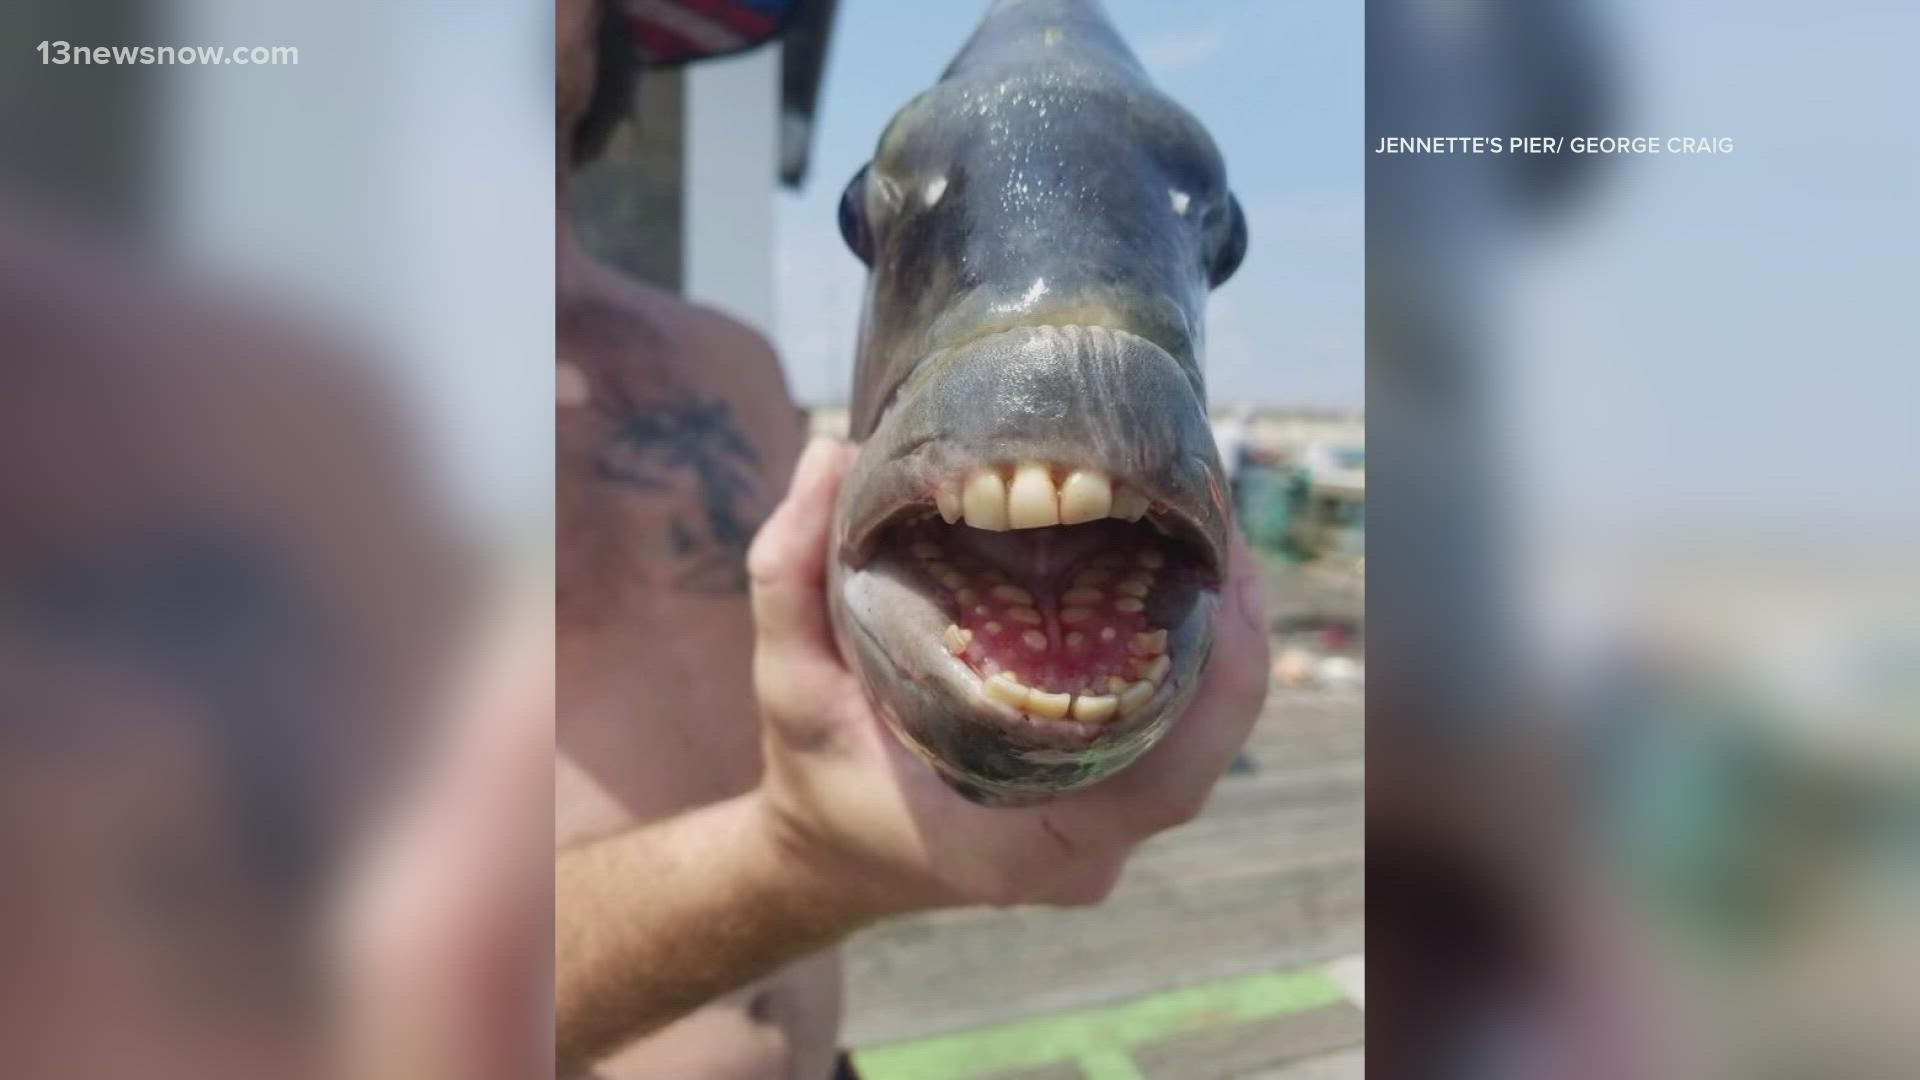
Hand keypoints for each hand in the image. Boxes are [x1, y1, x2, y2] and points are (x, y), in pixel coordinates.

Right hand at [746, 437, 1270, 915]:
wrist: (830, 849)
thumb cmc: (815, 773)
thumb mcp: (786, 681)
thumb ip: (791, 573)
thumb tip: (831, 450)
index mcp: (1014, 846)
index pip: (1166, 788)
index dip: (1223, 686)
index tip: (1228, 574)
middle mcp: (1082, 850)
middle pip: (1200, 745)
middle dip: (1228, 627)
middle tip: (1216, 511)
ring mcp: (1105, 829)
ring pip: (1198, 733)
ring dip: (1216, 630)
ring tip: (1208, 521)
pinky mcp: (1110, 795)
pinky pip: (1176, 726)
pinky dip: (1191, 648)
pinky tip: (1183, 565)